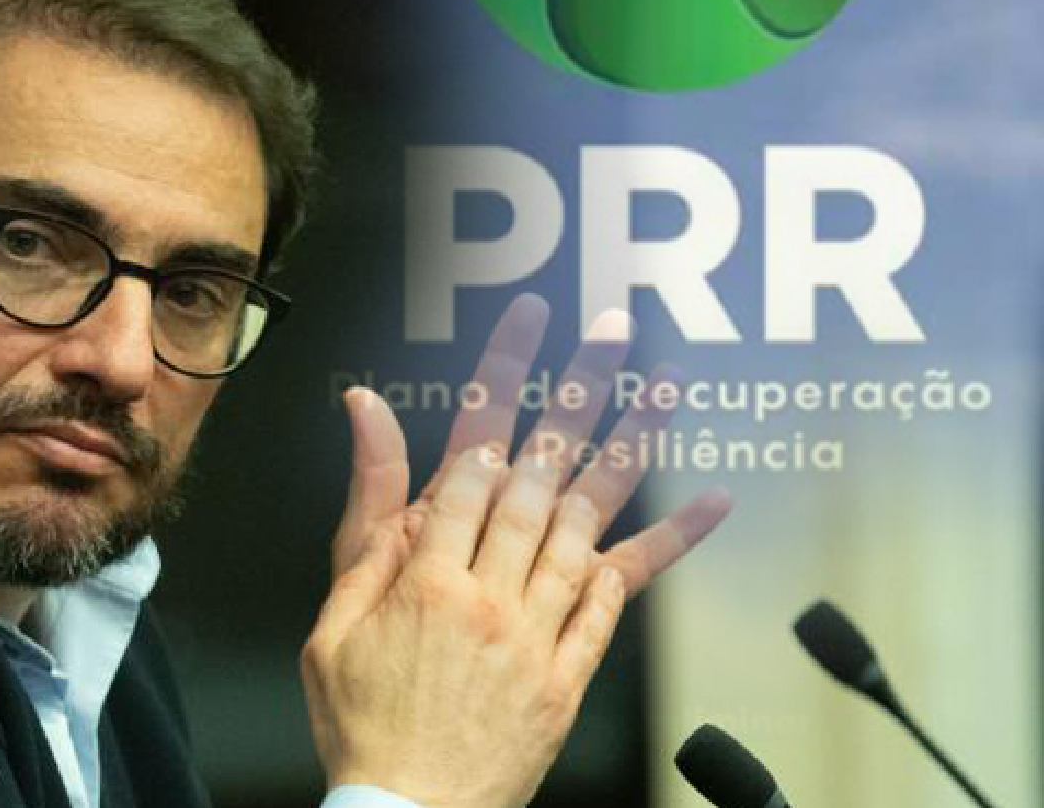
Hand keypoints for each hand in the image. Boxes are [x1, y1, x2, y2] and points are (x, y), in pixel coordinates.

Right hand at [302, 295, 730, 807]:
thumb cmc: (361, 720)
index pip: (473, 451)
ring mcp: (539, 631)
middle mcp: (490, 592)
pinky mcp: (573, 669)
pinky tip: (708, 502)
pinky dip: (668, 545)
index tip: (530, 322)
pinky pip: (624, 596)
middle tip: (611, 328)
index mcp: (425, 573)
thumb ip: (363, 508)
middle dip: (580, 389)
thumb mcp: (334, 615)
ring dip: (633, 445)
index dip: (505, 377)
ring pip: (592, 518)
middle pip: (543, 472)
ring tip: (666, 385)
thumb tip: (364, 412)